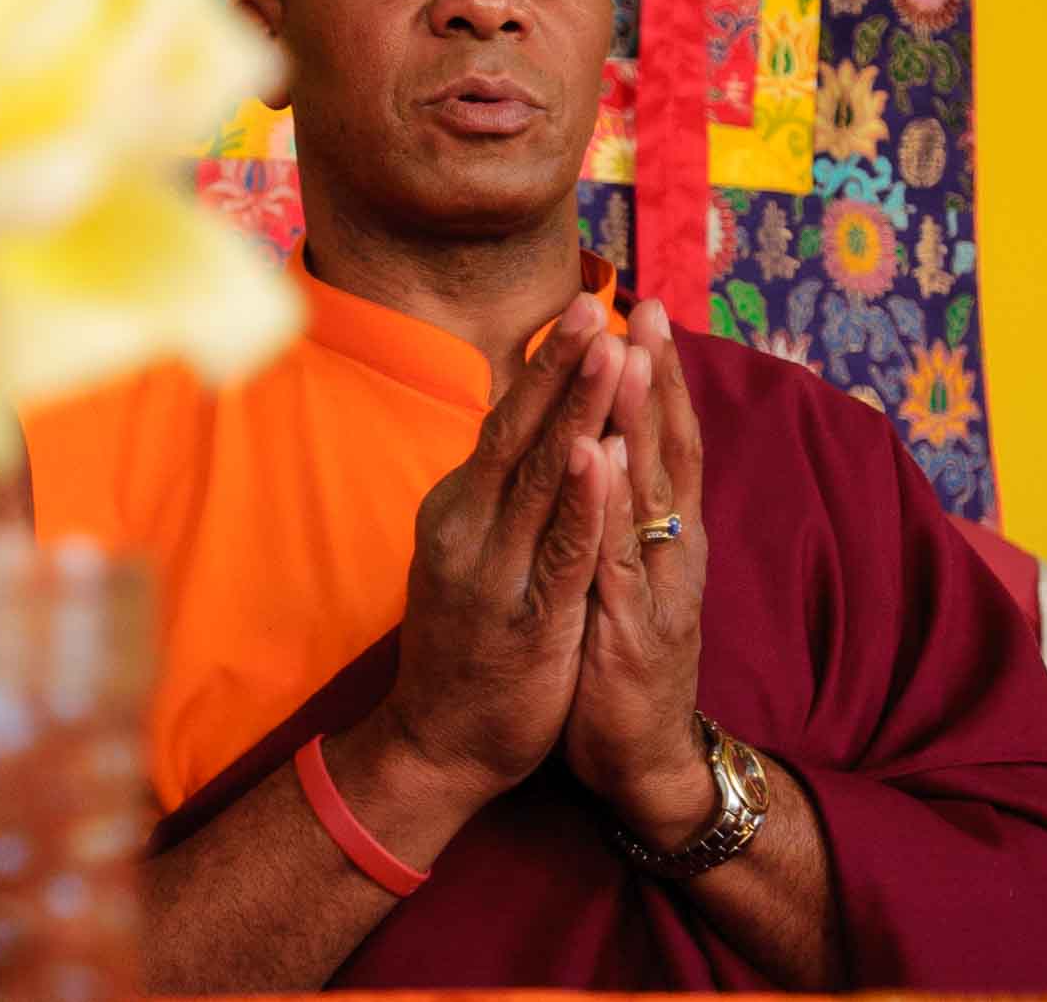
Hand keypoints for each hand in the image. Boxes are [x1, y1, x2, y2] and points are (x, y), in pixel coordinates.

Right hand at [375, 294, 627, 808]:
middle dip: (563, 364)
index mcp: (461, 508)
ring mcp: (494, 571)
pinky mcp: (526, 618)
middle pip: (521, 431)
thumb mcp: (468, 553)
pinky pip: (559, 549)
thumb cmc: (462, 643)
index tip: (585, 306)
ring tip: (609, 352)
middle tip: (596, 301)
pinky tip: (602, 453)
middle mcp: (469, 527)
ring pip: (543, 477)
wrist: (436, 744)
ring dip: (579, 410)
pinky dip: (582, 499)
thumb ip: (493, 495)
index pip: (509, 420)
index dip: (548, 363)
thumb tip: (520, 430)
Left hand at [563, 299, 713, 848]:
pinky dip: (609, 507)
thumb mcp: (625, 571)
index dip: (659, 376)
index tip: (643, 308)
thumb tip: (607, 442)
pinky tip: (599, 459)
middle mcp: (672, 549)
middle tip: (645, 309)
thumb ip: (622, 511)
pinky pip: (616, 559)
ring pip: (649, 494)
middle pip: (668, 448)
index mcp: (667, 531)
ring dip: (638, 422)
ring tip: (626, 356)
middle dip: (655, 377)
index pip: (667, 437)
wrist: (643, 758)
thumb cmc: (624, 655)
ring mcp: (656, 588)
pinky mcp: (630, 632)